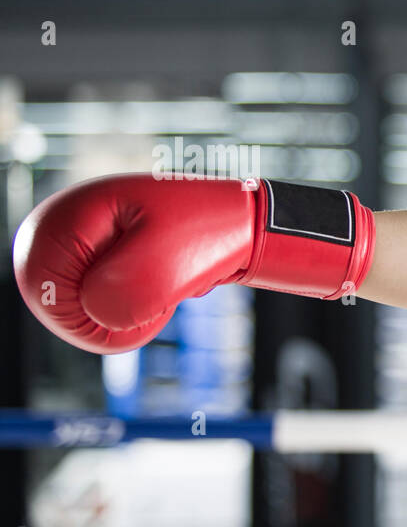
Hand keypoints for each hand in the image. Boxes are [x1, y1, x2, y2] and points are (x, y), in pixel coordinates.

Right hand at [12, 172, 374, 354]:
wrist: (246, 225)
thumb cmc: (211, 233)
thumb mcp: (171, 264)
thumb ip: (128, 293)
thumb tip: (101, 314)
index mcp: (70, 212)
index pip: (39, 286)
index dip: (83, 314)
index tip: (133, 308)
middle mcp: (69, 223)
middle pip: (57, 301)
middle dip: (108, 313)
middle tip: (158, 296)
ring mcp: (87, 241)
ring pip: (85, 307)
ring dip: (128, 311)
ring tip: (165, 285)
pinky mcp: (107, 258)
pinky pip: (106, 304)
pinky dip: (137, 309)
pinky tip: (165, 287)